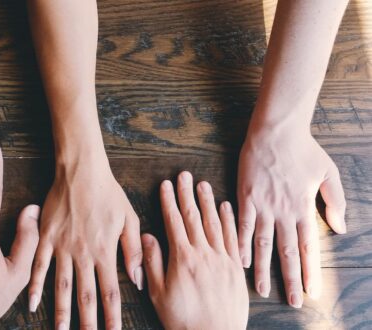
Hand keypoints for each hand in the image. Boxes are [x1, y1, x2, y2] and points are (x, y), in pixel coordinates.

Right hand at [27, 153, 142, 329]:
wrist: (81, 171)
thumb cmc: (108, 193)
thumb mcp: (129, 219)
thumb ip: (134, 251)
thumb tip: (137, 280)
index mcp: (105, 251)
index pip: (110, 292)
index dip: (112, 316)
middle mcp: (83, 254)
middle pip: (86, 296)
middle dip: (88, 323)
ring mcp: (62, 247)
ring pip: (61, 286)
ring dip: (61, 312)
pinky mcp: (46, 237)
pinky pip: (39, 266)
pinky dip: (34, 286)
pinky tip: (32, 305)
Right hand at [142, 171, 247, 329]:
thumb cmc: (183, 319)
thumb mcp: (158, 293)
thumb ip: (152, 263)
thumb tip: (147, 237)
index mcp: (182, 258)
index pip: (174, 221)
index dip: (169, 201)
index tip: (166, 184)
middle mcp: (204, 253)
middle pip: (194, 217)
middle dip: (187, 194)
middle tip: (184, 175)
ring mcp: (222, 259)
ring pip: (214, 223)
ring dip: (208, 202)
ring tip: (203, 184)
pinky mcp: (235, 269)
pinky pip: (233, 238)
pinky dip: (229, 220)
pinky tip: (226, 207)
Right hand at [237, 129, 345, 305]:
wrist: (275, 131)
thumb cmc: (303, 150)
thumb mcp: (329, 173)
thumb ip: (335, 202)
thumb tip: (340, 228)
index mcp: (303, 208)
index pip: (308, 246)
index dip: (310, 271)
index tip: (312, 292)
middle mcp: (283, 211)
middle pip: (286, 252)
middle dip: (290, 279)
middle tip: (292, 301)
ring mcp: (263, 205)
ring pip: (263, 244)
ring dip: (262, 269)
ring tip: (261, 289)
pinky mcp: (246, 197)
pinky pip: (242, 225)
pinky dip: (241, 243)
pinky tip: (240, 260)